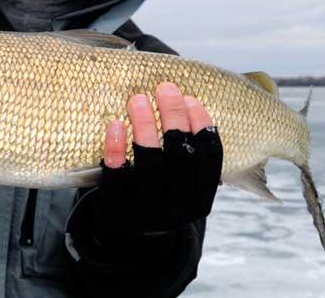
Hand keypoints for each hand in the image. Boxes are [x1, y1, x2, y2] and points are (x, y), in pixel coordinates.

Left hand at [96, 82, 222, 243]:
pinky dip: (116, 147)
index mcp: (200, 200)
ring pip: (149, 162)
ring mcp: (147, 209)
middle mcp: (177, 207)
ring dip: (145, 126)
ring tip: (138, 99)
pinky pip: (116, 174)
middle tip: (165, 88)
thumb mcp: (182, 186)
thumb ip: (189, 156)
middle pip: (179, 155)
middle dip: (173, 117)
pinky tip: (115, 124)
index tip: (191, 99)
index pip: (210, 159)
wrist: (127, 237)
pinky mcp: (117, 207)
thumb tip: (187, 103)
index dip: (202, 126)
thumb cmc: (159, 194)